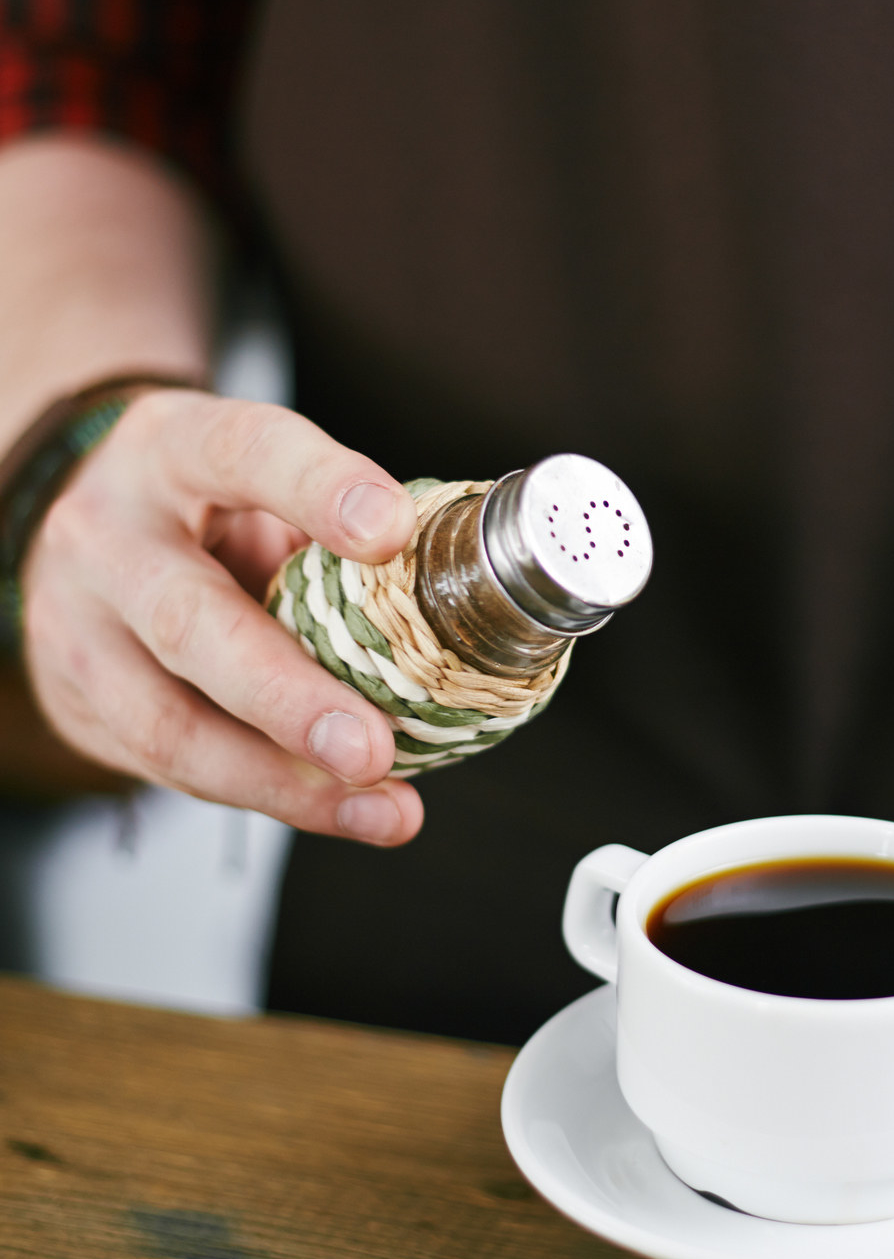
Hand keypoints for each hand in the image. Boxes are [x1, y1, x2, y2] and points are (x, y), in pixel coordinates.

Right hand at [22, 389, 424, 843]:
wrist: (74, 538)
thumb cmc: (202, 505)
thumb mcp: (254, 479)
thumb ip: (332, 523)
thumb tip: (454, 587)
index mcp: (171, 448)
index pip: (243, 452)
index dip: (317, 490)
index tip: (394, 530)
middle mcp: (107, 535)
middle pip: (186, 620)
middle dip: (287, 695)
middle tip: (374, 746)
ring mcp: (78, 628)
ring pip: (168, 723)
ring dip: (282, 781)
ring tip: (379, 806)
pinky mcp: (79, 707)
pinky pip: (173, 768)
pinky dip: (266, 795)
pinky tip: (341, 809)